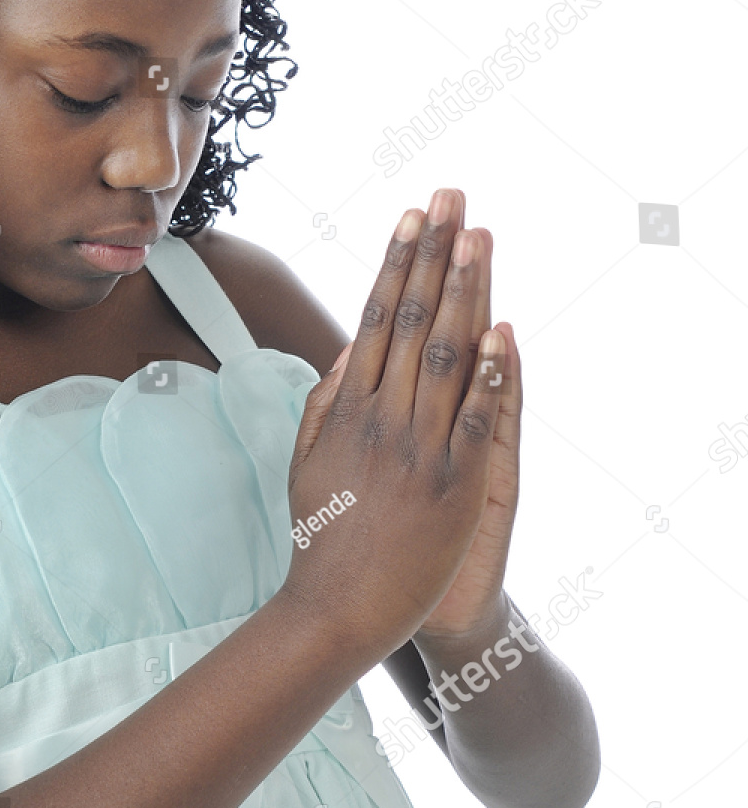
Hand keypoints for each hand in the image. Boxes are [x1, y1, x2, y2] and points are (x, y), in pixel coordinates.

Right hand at [281, 188, 508, 666]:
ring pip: (443, 355)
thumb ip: (325, 402)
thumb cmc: (321, 537)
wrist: (338, 609)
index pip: (375, 318)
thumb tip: (350, 348)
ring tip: (478, 237)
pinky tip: (501, 329)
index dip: (396, 264)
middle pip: (411, 320)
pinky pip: (474, 419)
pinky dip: (489, 374)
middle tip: (450, 198)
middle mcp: (381, 419)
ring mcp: (418, 450)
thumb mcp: (306, 462)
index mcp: (347, 410)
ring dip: (464, 291)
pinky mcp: (453, 485)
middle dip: (433, 254)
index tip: (410, 217)